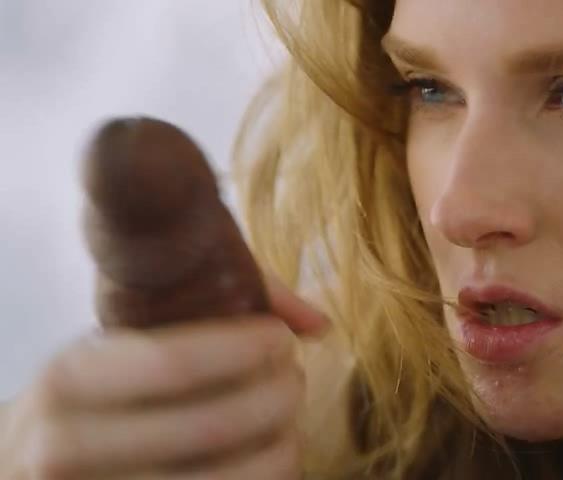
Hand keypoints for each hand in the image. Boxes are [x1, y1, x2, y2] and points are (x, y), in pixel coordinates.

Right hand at [2, 279, 327, 479]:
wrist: (25, 464)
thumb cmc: (96, 393)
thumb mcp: (121, 345)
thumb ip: (215, 308)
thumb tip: (318, 323)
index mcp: (70, 378)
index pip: (173, 363)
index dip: (245, 348)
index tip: (281, 339)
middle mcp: (70, 447)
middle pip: (214, 426)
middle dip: (277, 396)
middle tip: (293, 378)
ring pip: (230, 479)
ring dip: (281, 444)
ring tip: (288, 419)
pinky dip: (266, 478)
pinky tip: (271, 455)